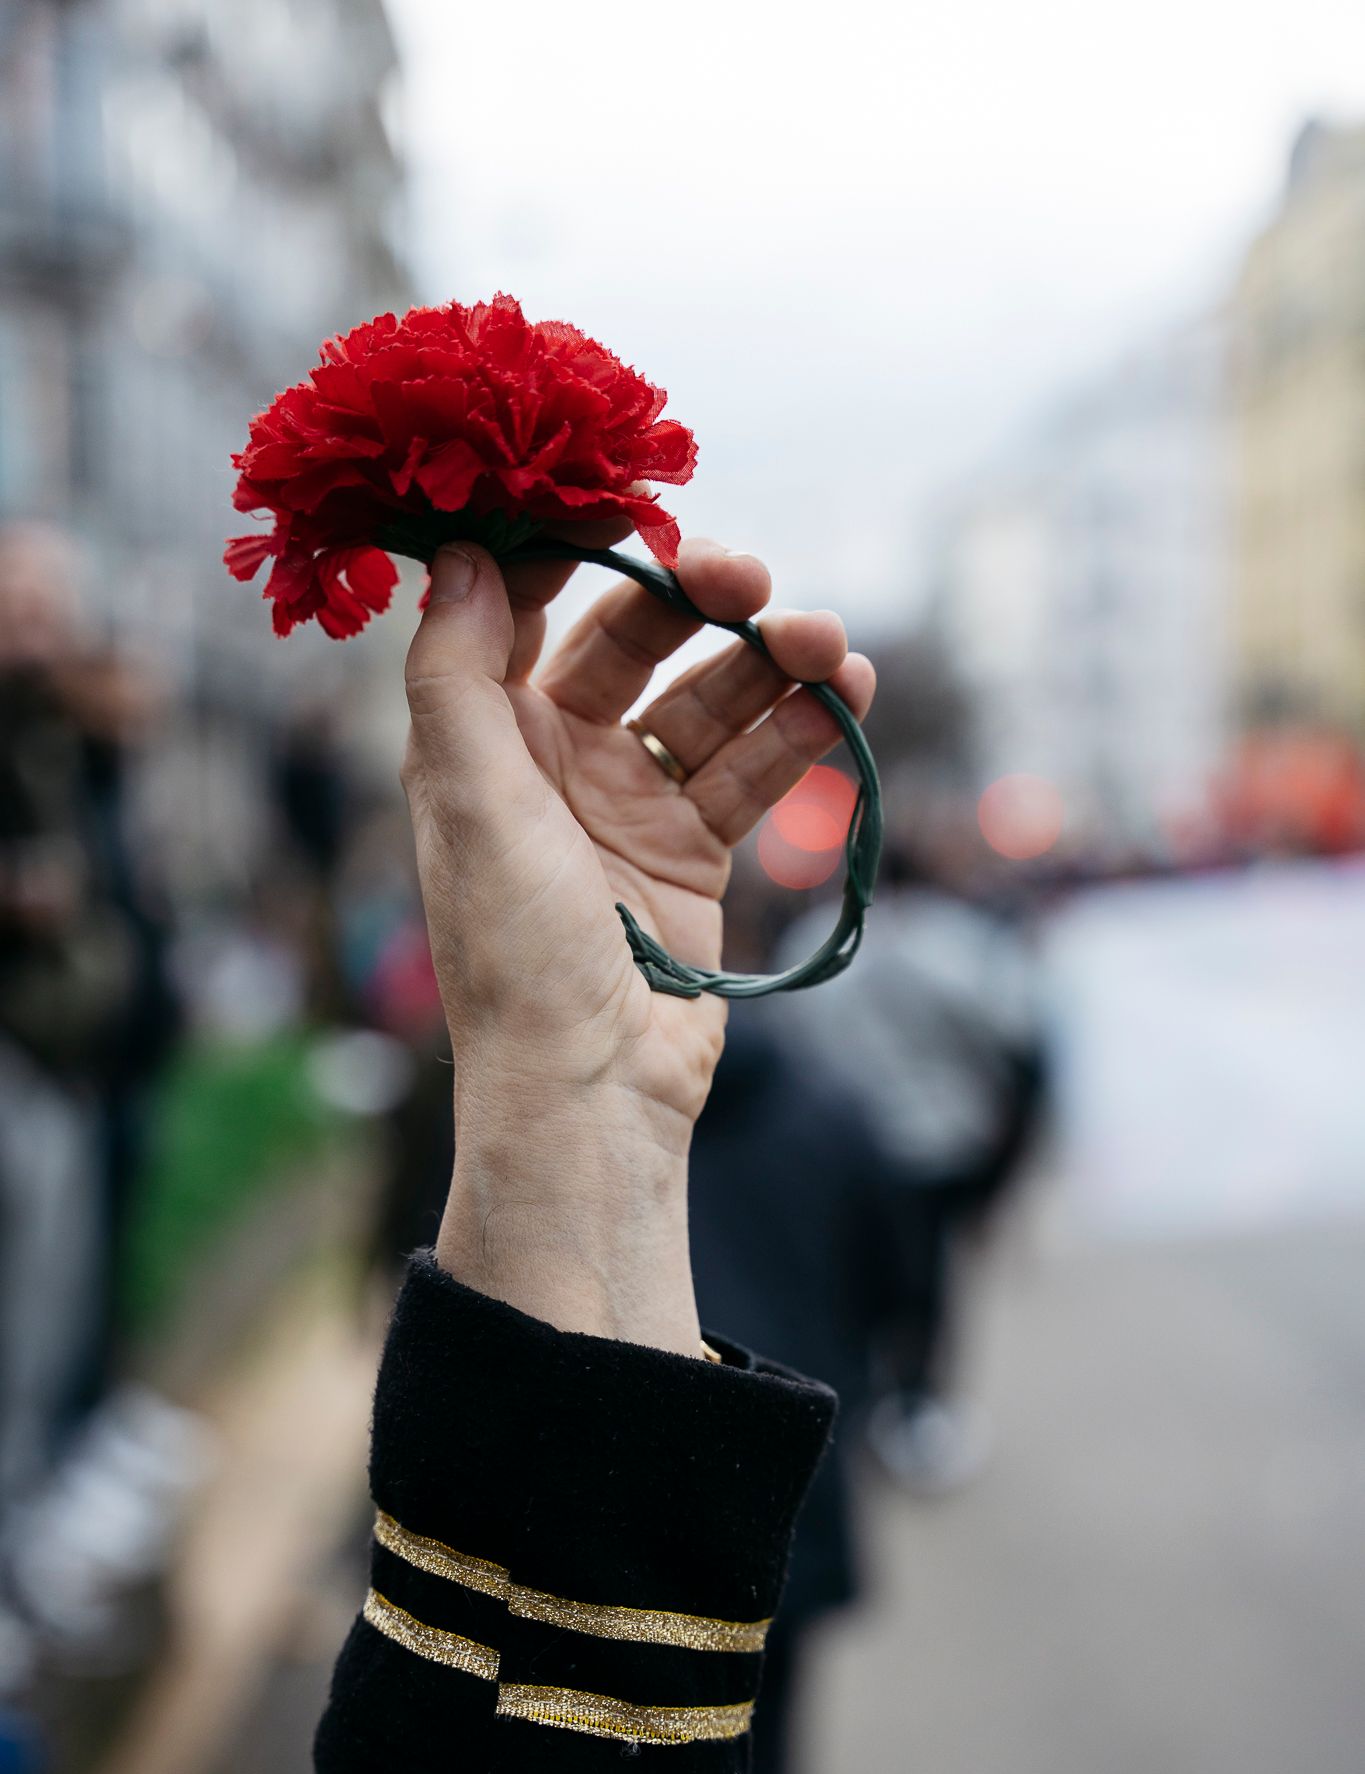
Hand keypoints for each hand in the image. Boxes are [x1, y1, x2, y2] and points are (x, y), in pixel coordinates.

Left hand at [401, 533, 873, 1347]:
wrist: (593, 1087)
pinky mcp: (697, 853)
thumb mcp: (469, 799)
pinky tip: (844, 699)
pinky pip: (754, 769)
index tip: (626, 501)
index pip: (521, 610)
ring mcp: (631, 805)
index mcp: (485, 740)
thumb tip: (451, 549)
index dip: (571, 549)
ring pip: (708, 701)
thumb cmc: (516, 950)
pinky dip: (799, 732)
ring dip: (768, 663)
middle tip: (749, 577)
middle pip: (632, 643)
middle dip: (693, 601)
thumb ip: (455, 672)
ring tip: (829, 643)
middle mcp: (555, 761)